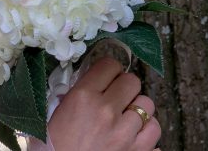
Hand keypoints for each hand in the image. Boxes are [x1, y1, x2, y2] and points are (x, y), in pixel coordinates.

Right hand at [47, 57, 161, 150]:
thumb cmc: (53, 148)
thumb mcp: (56, 113)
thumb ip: (75, 94)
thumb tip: (93, 81)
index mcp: (83, 97)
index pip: (109, 65)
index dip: (109, 70)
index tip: (107, 77)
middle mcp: (107, 111)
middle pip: (132, 82)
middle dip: (125, 88)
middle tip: (116, 97)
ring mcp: (126, 134)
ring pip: (147, 106)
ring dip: (138, 111)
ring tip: (125, 120)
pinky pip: (155, 134)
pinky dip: (146, 135)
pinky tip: (133, 138)